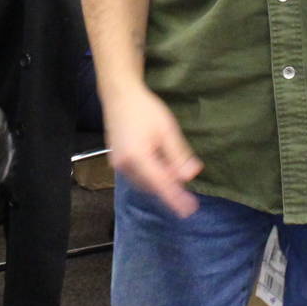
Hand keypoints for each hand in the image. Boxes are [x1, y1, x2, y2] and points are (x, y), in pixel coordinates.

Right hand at [102, 82, 200, 216]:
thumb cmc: (145, 109)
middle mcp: (125, 165)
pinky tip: (159, 166)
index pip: (161, 185)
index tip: (189, 210)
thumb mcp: (167, 130)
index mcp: (138, 158)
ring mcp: (118, 164)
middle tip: (185, 177)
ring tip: (173, 169)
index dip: (176, 199)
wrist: (119, 95)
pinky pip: (136, 176)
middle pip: (152, 186)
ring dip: (160, 182)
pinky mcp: (116, 161)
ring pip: (143, 183)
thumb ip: (178, 156)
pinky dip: (150, 176)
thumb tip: (190, 176)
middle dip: (169, 186)